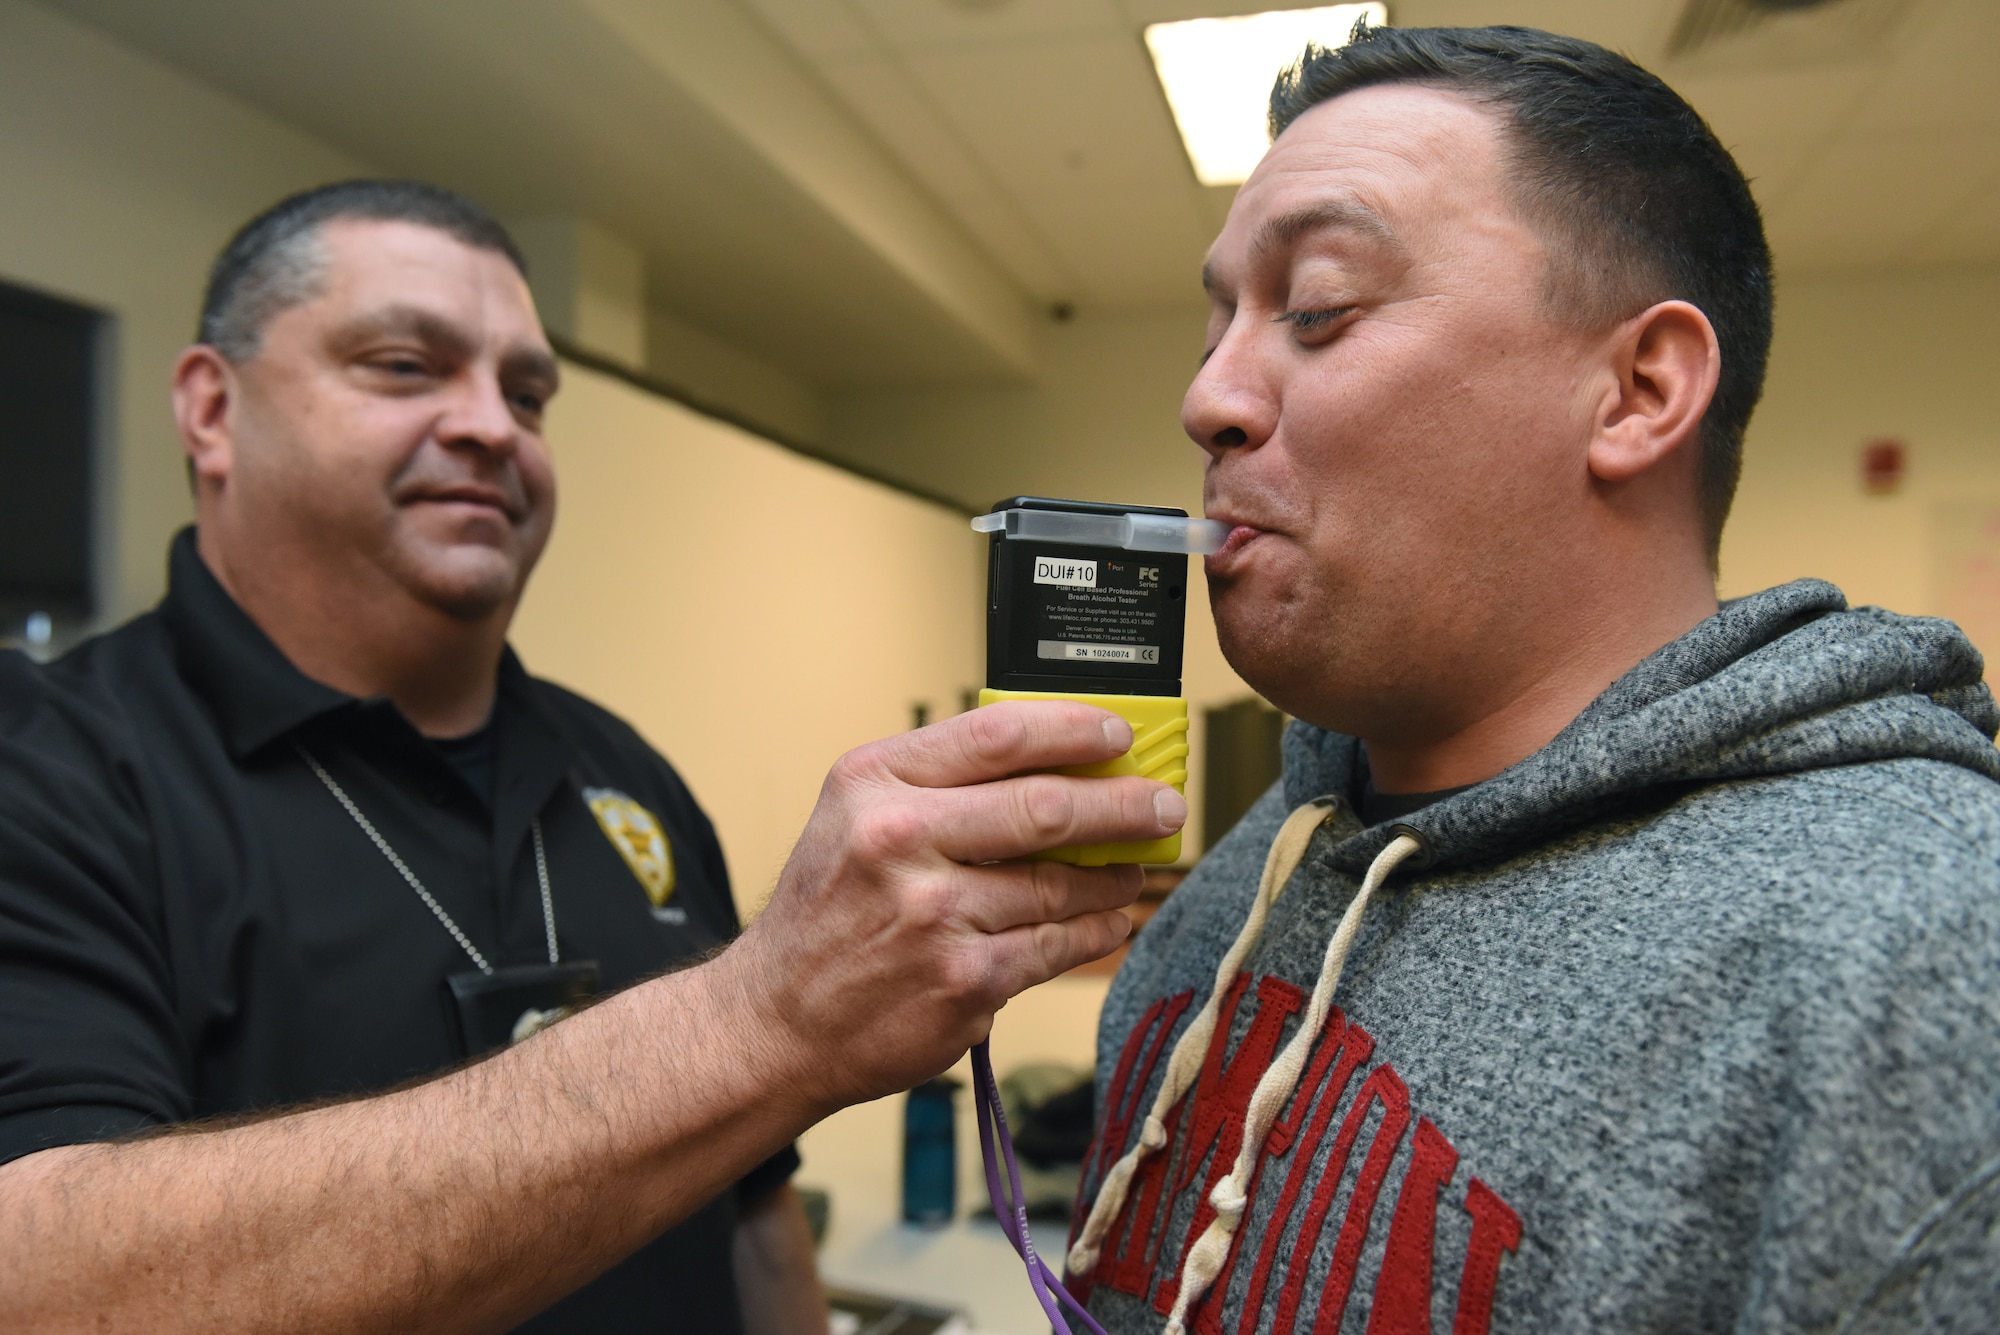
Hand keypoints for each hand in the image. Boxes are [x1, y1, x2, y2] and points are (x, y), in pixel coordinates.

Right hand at [725, 700, 1184, 1113]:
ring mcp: (934, 915)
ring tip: (1133, 867)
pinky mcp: (964, 981)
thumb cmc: (828, 913)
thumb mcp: (854, 815)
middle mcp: (899, 841)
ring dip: (1114, 874)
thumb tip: (1054, 760)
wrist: (777, 1019)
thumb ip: (936, 782)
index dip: (1074, 730)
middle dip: (1123, 804)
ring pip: (1060, 882)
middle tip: (1163, 804)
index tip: (1118, 737)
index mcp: (874, 783)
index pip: (997, 736)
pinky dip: (1094, 930)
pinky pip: (1056, 945)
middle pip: (1046, 806)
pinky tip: (1108, 920)